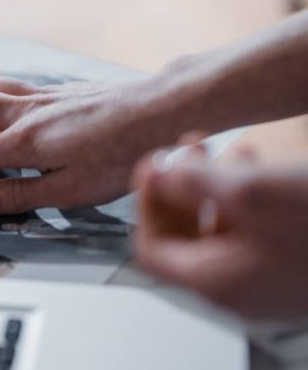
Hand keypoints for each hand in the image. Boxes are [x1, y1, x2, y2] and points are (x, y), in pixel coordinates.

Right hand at [0, 75, 183, 213]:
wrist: (162, 112)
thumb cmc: (122, 154)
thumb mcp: (71, 190)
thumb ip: (20, 195)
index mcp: (24, 141)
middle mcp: (27, 110)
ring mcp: (44, 95)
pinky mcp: (61, 89)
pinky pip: (19, 87)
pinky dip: (8, 105)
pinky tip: (32, 128)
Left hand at [132, 143, 307, 319]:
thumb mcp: (253, 191)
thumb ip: (192, 182)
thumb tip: (159, 174)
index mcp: (215, 281)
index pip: (151, 246)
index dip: (146, 202)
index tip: (153, 165)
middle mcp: (237, 288)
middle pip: (182, 237)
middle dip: (178, 188)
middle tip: (184, 150)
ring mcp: (267, 279)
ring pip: (219, 229)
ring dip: (210, 188)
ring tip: (221, 152)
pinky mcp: (292, 265)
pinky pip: (252, 232)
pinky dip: (244, 199)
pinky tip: (257, 165)